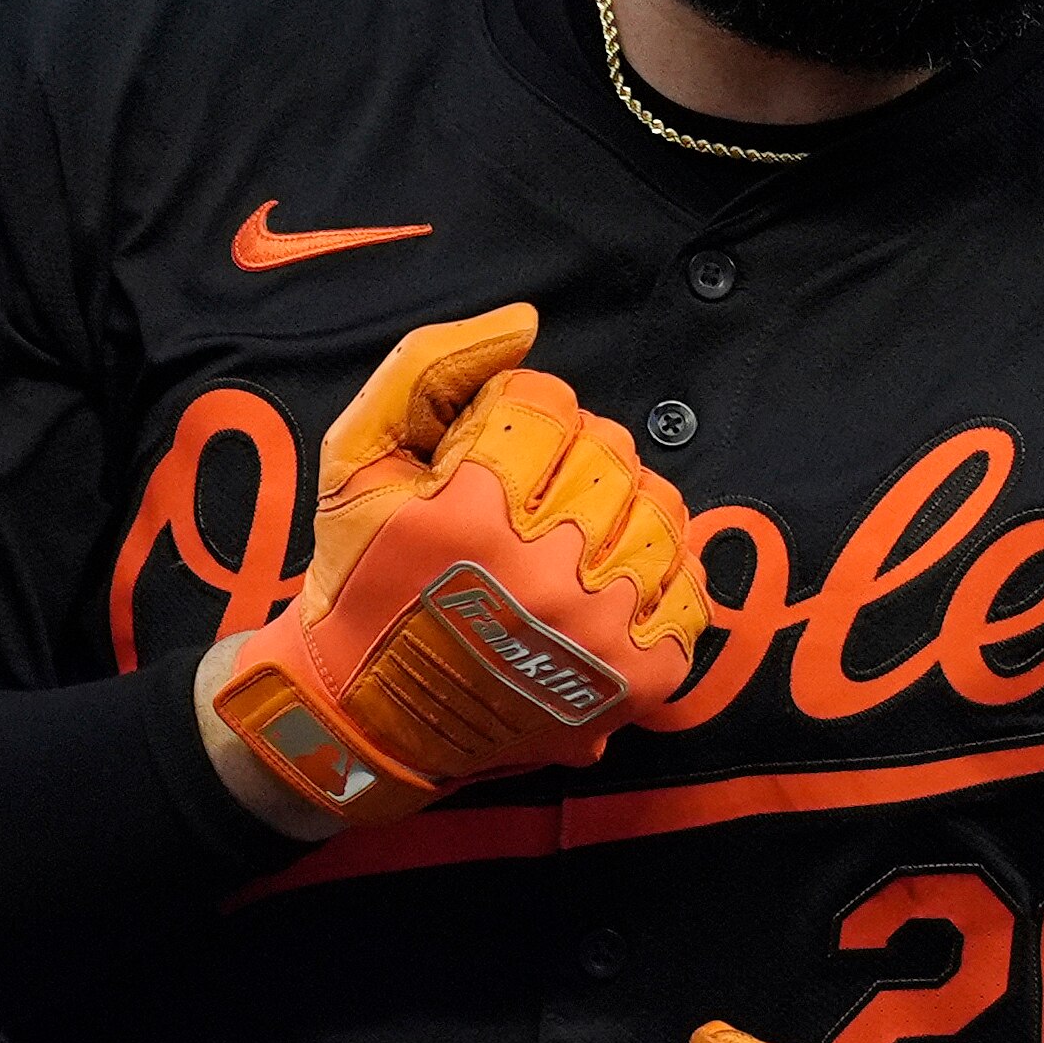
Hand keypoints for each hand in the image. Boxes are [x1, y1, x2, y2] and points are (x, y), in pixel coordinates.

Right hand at [207, 306, 704, 828]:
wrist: (368, 719)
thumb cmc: (361, 579)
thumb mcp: (353, 462)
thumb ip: (425, 370)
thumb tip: (525, 322)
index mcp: (469, 517)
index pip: (548, 405)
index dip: (518, 415)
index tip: (488, 454)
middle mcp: (542, 576)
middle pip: (610, 452)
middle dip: (570, 457)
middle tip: (527, 497)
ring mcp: (598, 633)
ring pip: (659, 511)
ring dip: (620, 508)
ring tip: (570, 535)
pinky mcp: (637, 680)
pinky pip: (690, 586)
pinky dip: (659, 572)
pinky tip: (607, 581)